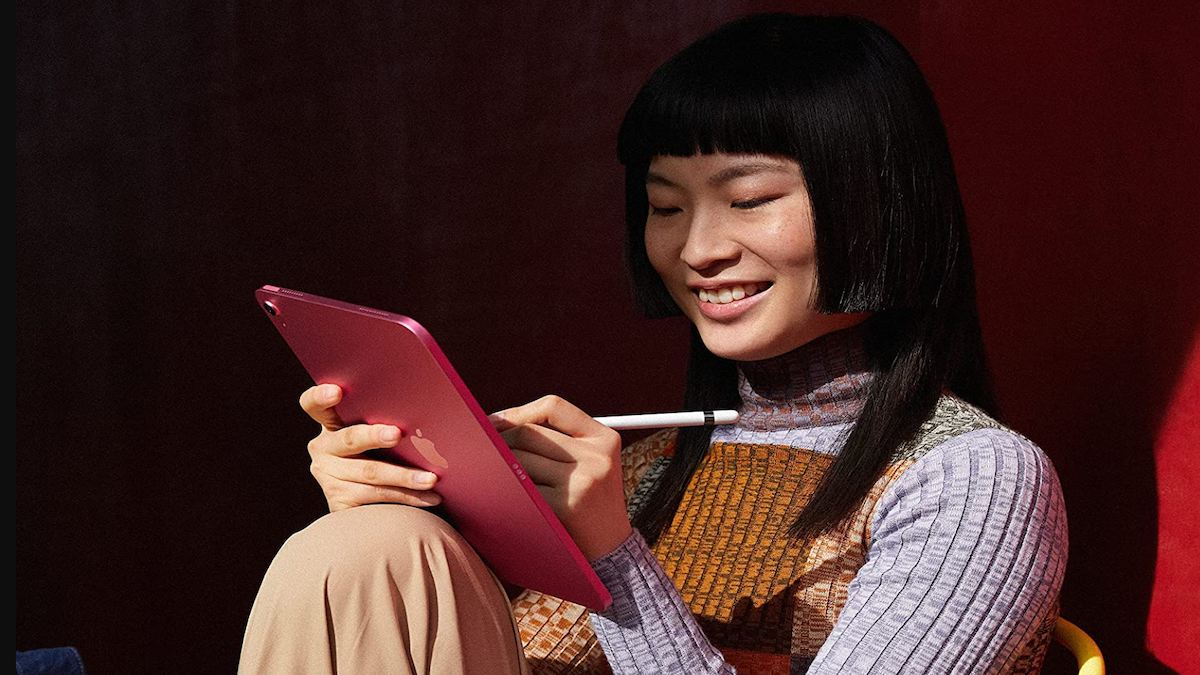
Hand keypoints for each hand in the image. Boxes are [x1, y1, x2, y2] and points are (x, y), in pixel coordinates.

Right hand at [300, 384, 441, 511]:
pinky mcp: (339, 502)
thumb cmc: (383, 452)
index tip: (336, 391)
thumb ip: (384, 421)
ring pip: (370, 473)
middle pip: (349, 439)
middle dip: (374, 436)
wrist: (370, 503)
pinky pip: (377, 497)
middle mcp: (323, 448)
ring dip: (404, 476)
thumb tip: (423, 414)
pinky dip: (408, 497)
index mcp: (330, 424)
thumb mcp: (377, 434)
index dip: (320, 396)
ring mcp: (328, 476)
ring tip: (430, 478)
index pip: (313, 405)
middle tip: (397, 434)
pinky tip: (430, 497)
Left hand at [491, 395, 630, 560]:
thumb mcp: (592, 464)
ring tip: (491, 474)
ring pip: (521, 459)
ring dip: (499, 467)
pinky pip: (521, 487)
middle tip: (481, 451)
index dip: (518, 412)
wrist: (612, 551)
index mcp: (605, 438)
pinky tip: (501, 495)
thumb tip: (498, 424)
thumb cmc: (590, 503)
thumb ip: (559, 442)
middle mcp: (598, 456)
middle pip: (530, 433)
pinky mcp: (566, 505)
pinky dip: (506, 489)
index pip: (553, 407)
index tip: (494, 422)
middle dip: (500, 441)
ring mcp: (583, 481)